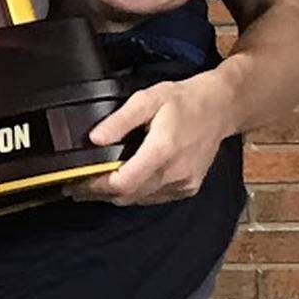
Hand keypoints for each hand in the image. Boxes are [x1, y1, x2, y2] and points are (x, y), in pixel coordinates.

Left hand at [67, 70, 234, 206]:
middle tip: (78, 186)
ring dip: (117, 195)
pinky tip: (127, 180)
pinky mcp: (189, 188)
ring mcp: (183, 184)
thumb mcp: (148, 99)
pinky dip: (137, 193)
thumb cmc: (183, 100)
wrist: (221, 108)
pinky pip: (155, 198)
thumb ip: (120, 120)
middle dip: (100, 193)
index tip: (76, 182)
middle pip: (128, 196)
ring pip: (140, 200)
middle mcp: (174, 173)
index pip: (122, 183)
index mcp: (162, 150)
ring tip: (96, 184)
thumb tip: (95, 139)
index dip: (96, 187)